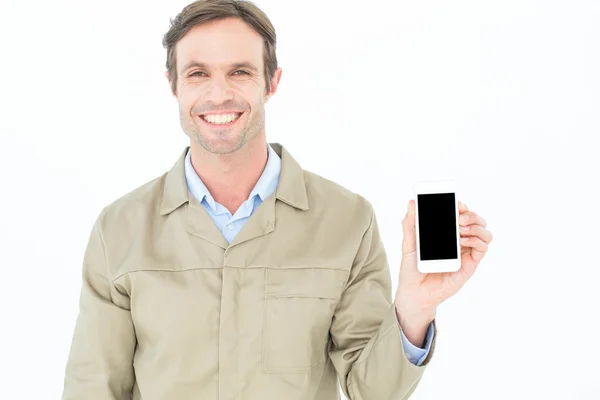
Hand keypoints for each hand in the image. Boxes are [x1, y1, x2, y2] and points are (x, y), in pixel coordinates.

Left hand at [394, 200, 492, 343]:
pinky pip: (482, 249)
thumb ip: (410, 224)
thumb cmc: (412, 268)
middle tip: (458, 218)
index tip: (456, 202)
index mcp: (446, 233)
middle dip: (471, 214)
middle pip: (476, 220)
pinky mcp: (470, 265)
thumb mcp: (409, 243)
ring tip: (460, 229)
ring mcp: (466, 252)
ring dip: (476, 226)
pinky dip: (477, 241)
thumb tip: (412, 203)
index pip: (460, 214)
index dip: (462, 206)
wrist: (414, 292)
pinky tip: (463, 242)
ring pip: (484, 232)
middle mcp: (459, 240)